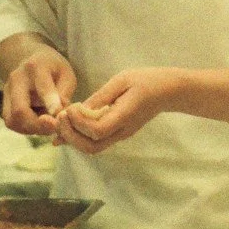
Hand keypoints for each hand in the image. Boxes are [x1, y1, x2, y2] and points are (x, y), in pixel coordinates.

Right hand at [0, 46, 79, 139]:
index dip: (50, 102)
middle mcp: (17, 79)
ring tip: (47, 126)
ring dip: (32, 129)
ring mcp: (6, 92)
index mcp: (36, 66)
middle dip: (38, 125)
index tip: (58, 115)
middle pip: (20, 110)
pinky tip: (38, 125)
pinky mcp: (4, 104)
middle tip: (54, 128)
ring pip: (13, 120)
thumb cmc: (54, 70)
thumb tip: (59, 114)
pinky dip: (25, 128)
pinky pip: (11, 122)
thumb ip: (64, 94)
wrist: (32, 61)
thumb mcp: (66, 75)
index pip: (42, 86)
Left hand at [58, 67, 189, 154]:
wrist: (168, 91)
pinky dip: (78, 137)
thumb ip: (100, 96)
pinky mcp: (118, 133)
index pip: (98, 130)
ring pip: (92, 148)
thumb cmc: (147, 80)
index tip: (71, 108)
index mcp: (125, 116)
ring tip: (62, 121)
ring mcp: (120, 135)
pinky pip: (95, 141)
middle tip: (60, 117)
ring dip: (73, 138)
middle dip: (70, 135)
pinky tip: (66, 128)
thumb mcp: (122, 80)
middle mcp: (122, 131)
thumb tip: (78, 109)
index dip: (79, 122)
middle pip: (91, 147)